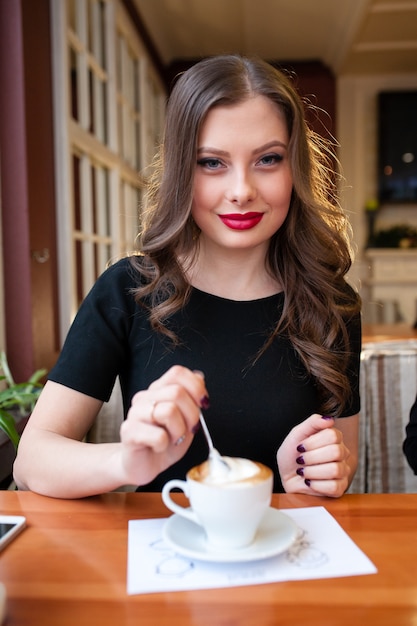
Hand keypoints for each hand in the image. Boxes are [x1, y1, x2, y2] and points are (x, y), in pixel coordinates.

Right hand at [119, 366, 207, 485]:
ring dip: (178, 431)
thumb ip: (191, 398)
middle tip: (188, 430)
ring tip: (173, 439)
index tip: (203, 404)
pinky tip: (159, 447)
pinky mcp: (129, 432)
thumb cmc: (163, 443)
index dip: (196, 387)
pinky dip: (165, 445)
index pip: (177, 373)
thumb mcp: (185, 420)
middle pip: (177, 392)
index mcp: (158, 391)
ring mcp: (135, 413)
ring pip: (168, 411)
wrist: (143, 465)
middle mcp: (145, 398)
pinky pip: (158, 435)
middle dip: (191, 415)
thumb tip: (199, 377)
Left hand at [277, 413, 352, 496]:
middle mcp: (342, 453)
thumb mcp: (297, 434)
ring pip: (335, 470)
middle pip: (336, 452)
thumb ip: (312, 423)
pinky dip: (316, 485)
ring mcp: (343, 471)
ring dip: (312, 472)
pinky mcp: (340, 488)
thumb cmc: (292, 454)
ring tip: (304, 472)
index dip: (313, 442)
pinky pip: (334, 487)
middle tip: (301, 460)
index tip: (300, 447)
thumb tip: (329, 419)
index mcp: (334, 437)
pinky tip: (309, 482)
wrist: (286, 476)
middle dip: (311, 457)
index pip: (333, 435)